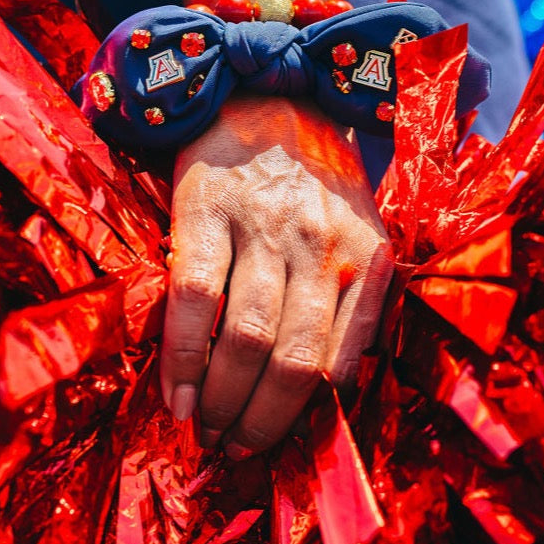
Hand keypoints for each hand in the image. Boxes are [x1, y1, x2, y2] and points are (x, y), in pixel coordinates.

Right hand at [159, 94, 392, 456]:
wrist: (268, 92)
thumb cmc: (314, 180)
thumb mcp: (357, 233)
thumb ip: (354, 302)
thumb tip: (324, 394)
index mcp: (370, 259)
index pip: (341, 366)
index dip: (303, 422)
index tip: (273, 451)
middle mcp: (325, 247)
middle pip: (295, 365)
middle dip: (259, 423)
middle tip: (231, 451)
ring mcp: (267, 227)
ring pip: (249, 340)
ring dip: (220, 400)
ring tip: (201, 429)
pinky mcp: (209, 207)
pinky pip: (197, 297)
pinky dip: (182, 355)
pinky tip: (173, 390)